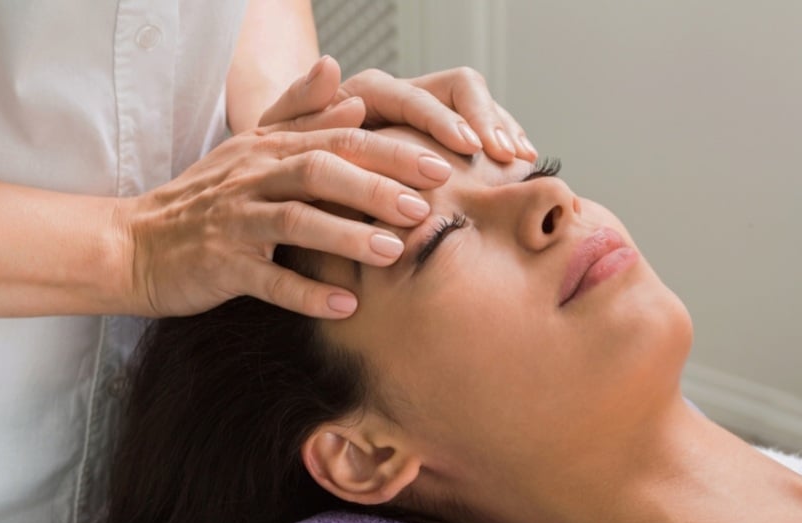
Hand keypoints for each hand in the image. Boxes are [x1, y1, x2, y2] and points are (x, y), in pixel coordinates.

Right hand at [117, 105, 452, 318]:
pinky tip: (345, 307)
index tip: (439, 166)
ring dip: (346, 236)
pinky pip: (267, 280)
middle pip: (319, 172)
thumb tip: (345, 80)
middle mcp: (253, 178)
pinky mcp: (220, 265)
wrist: (137, 243)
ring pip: (294, 221)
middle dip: (375, 188)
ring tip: (394, 252)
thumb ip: (298, 113)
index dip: (390, 151)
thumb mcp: (250, 147)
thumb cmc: (208, 197)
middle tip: (424, 209)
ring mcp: (234, 222)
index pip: (338, 140)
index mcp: (269, 149)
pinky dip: (306, 294)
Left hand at [260, 56, 536, 163]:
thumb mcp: (279, 135)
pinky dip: (499, 144)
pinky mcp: (437, 141)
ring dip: (503, 129)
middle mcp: (401, 97)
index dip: (445, 120)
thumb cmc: (283, 160)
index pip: (418, 94)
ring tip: (522, 160)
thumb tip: (329, 64)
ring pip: (477, 107)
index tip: (468, 147)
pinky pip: (479, 133)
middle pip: (459, 88)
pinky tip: (516, 165)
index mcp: (367, 92)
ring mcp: (423, 118)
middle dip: (487, 119)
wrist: (290, 178)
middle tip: (507, 155)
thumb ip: (300, 103)